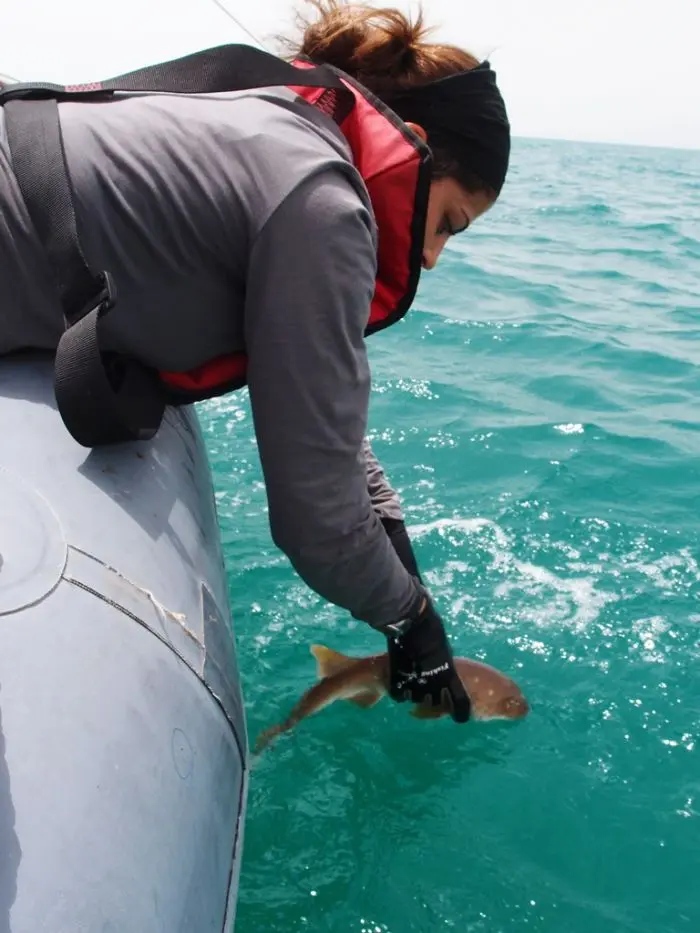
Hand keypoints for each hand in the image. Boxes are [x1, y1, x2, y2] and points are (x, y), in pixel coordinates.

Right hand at [386, 594, 470, 722]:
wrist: (411, 622)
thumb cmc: (431, 630)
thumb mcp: (442, 649)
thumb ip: (443, 663)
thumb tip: (444, 667)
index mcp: (449, 675)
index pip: (460, 704)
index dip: (460, 712)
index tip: (458, 715)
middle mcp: (433, 684)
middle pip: (433, 703)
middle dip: (430, 698)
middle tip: (426, 686)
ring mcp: (414, 683)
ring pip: (414, 699)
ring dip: (412, 692)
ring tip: (410, 678)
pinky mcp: (397, 679)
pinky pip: (398, 695)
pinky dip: (397, 690)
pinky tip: (397, 680)